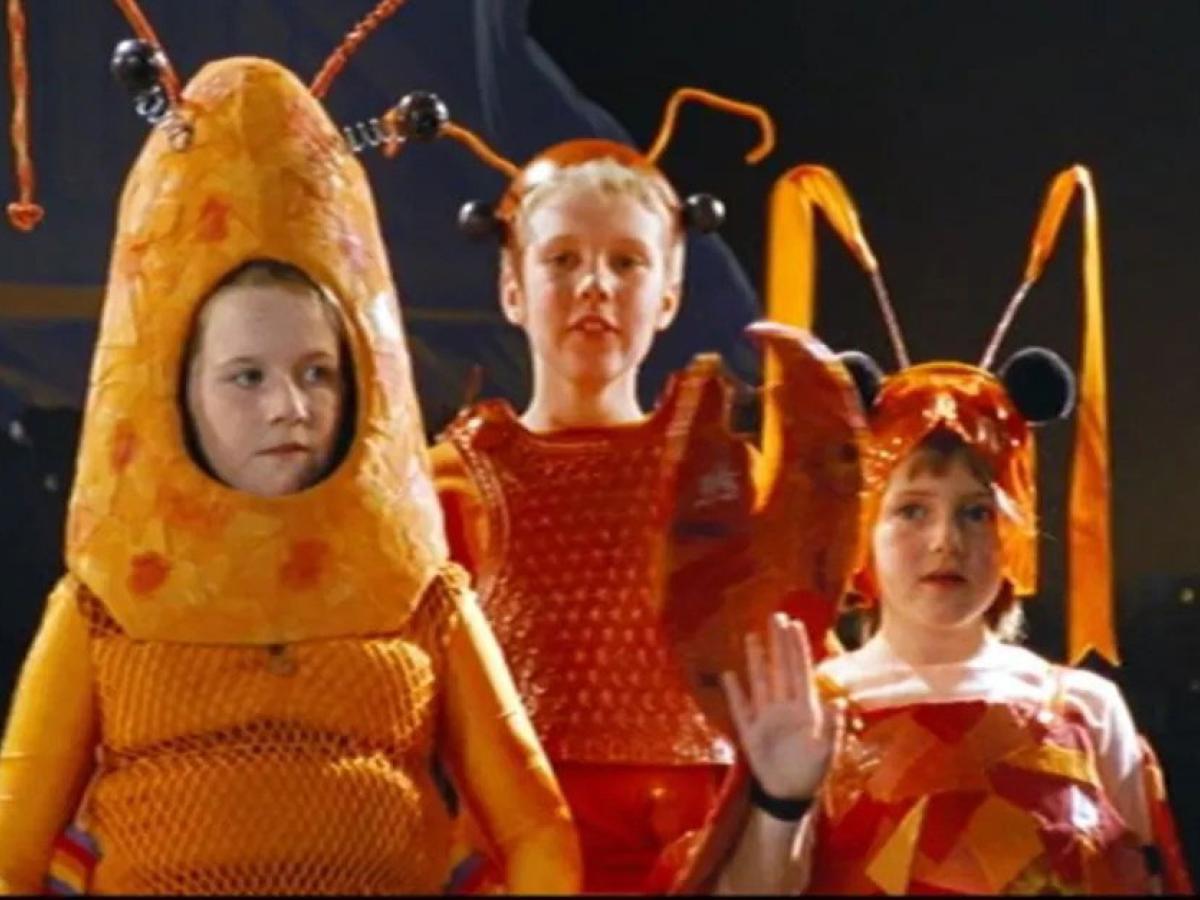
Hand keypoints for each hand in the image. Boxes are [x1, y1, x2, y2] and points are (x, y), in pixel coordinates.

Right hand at [721, 613, 832, 800]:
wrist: (790, 794)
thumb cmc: (812, 771)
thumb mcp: (827, 751)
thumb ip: (832, 727)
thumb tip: (838, 702)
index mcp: (805, 708)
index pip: (800, 670)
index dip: (797, 647)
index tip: (794, 624)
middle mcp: (785, 705)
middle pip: (780, 668)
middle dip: (779, 643)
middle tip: (776, 616)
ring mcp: (766, 716)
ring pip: (761, 682)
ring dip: (757, 660)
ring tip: (753, 636)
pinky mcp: (750, 731)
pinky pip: (741, 708)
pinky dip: (735, 692)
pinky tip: (729, 675)